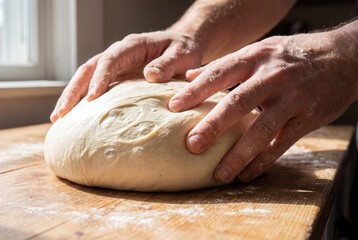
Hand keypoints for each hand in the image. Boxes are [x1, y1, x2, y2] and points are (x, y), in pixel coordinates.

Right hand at [50, 31, 202, 121]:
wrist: (182, 46)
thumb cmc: (182, 50)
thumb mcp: (182, 54)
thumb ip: (168, 64)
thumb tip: (150, 75)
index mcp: (132, 46)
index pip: (110, 60)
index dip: (99, 78)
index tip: (93, 97)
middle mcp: (118, 54)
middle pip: (88, 69)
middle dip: (73, 91)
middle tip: (61, 113)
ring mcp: (114, 65)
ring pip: (85, 78)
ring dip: (71, 97)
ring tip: (58, 118)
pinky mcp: (114, 77)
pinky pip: (92, 86)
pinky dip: (81, 101)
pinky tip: (74, 118)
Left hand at [169, 29, 357, 182]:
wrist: (342, 57)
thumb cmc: (291, 55)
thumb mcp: (258, 51)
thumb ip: (224, 65)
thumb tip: (189, 76)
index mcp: (255, 57)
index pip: (219, 73)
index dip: (195, 91)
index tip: (174, 107)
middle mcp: (272, 77)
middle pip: (238, 103)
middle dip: (213, 126)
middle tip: (192, 145)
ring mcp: (292, 98)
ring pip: (262, 130)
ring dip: (238, 155)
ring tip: (218, 174)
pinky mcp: (307, 118)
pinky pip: (281, 145)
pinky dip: (262, 162)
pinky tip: (245, 175)